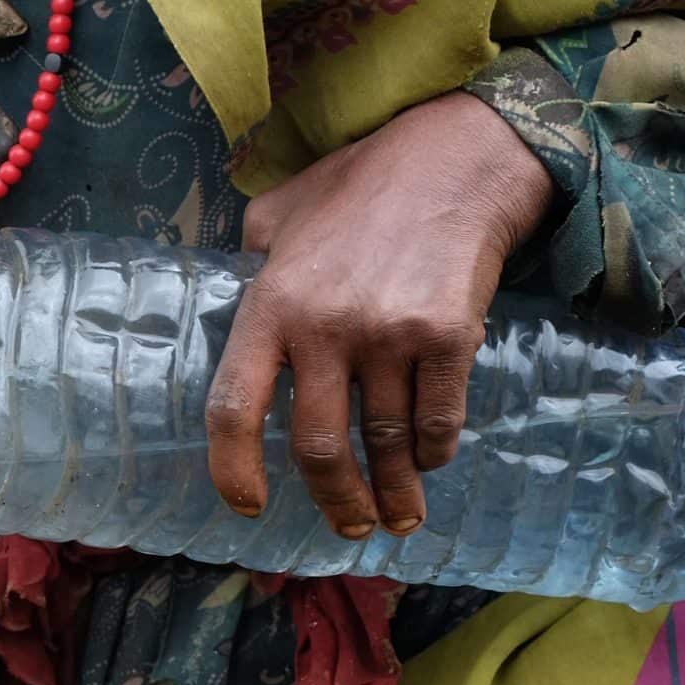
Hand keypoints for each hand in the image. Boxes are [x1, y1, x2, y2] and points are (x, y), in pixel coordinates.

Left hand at [206, 91, 554, 539]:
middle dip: (334, 501)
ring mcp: (389, 335)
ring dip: (394, 493)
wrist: (457, 155)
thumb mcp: (278, 212)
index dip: (233, 469)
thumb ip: (250, 262)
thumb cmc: (360, 183)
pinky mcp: (447, 336)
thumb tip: (226, 298)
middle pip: (319, 447)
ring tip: (399, 519)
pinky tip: (432, 463)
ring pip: (385, 443)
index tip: (248, 506)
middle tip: (346, 528)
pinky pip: (437, 419)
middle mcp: (325, 328)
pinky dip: (433, 452)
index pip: (233, 408)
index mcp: (270, 306)